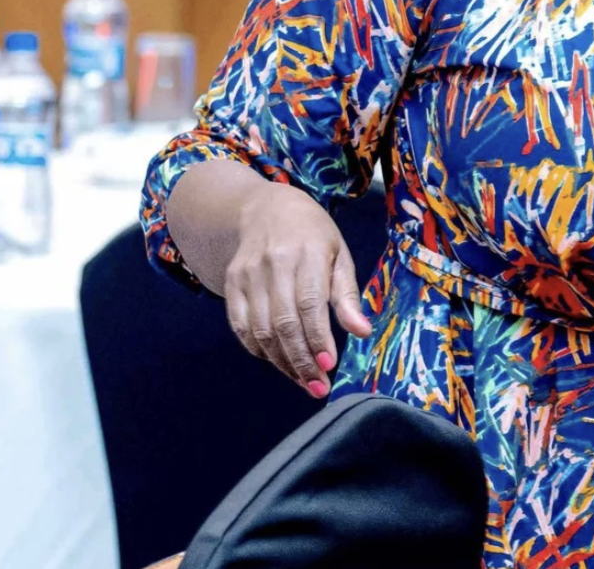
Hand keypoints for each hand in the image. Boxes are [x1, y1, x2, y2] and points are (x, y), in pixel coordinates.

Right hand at [223, 181, 373, 397]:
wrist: (265, 208)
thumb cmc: (312, 235)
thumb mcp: (338, 255)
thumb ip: (347, 295)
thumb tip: (362, 332)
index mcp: (306, 252)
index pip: (309, 303)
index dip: (317, 339)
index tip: (330, 366)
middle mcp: (273, 263)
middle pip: (283, 322)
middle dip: (302, 361)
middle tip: (318, 386)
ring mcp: (248, 274)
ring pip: (261, 329)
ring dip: (282, 362)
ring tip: (303, 381)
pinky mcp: (232, 284)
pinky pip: (241, 326)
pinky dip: (258, 350)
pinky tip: (278, 361)